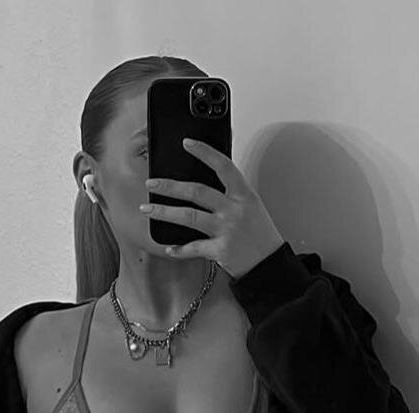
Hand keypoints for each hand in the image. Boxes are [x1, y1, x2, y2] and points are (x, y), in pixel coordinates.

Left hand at [140, 138, 284, 277]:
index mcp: (244, 194)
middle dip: (170, 186)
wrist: (271, 264)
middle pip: (197, 191)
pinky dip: (180, 249)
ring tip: (147, 209)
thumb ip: (232, 194)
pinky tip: (169, 248)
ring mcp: (227, 229)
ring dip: (164, 212)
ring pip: (189, 216)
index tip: (186, 143)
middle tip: (151, 183)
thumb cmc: (260, 235)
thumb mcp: (252, 207)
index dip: (204, 152)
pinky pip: (194, 248)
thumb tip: (208, 181)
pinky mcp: (221, 250)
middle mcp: (234, 209)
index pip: (222, 166)